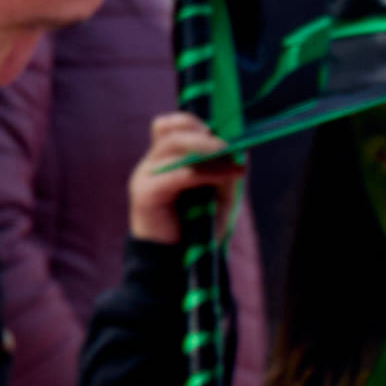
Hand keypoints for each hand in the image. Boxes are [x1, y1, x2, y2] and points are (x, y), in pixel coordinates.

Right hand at [123, 111, 238, 251]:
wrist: (179, 262)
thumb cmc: (199, 227)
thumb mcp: (220, 192)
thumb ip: (226, 168)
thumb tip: (240, 147)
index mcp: (165, 160)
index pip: (169, 125)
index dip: (194, 122)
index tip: (223, 135)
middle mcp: (152, 164)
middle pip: (172, 130)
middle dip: (206, 136)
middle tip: (231, 147)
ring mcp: (145, 177)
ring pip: (175, 146)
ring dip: (209, 150)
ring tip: (234, 163)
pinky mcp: (146, 194)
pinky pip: (178, 174)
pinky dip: (207, 172)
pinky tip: (228, 177)